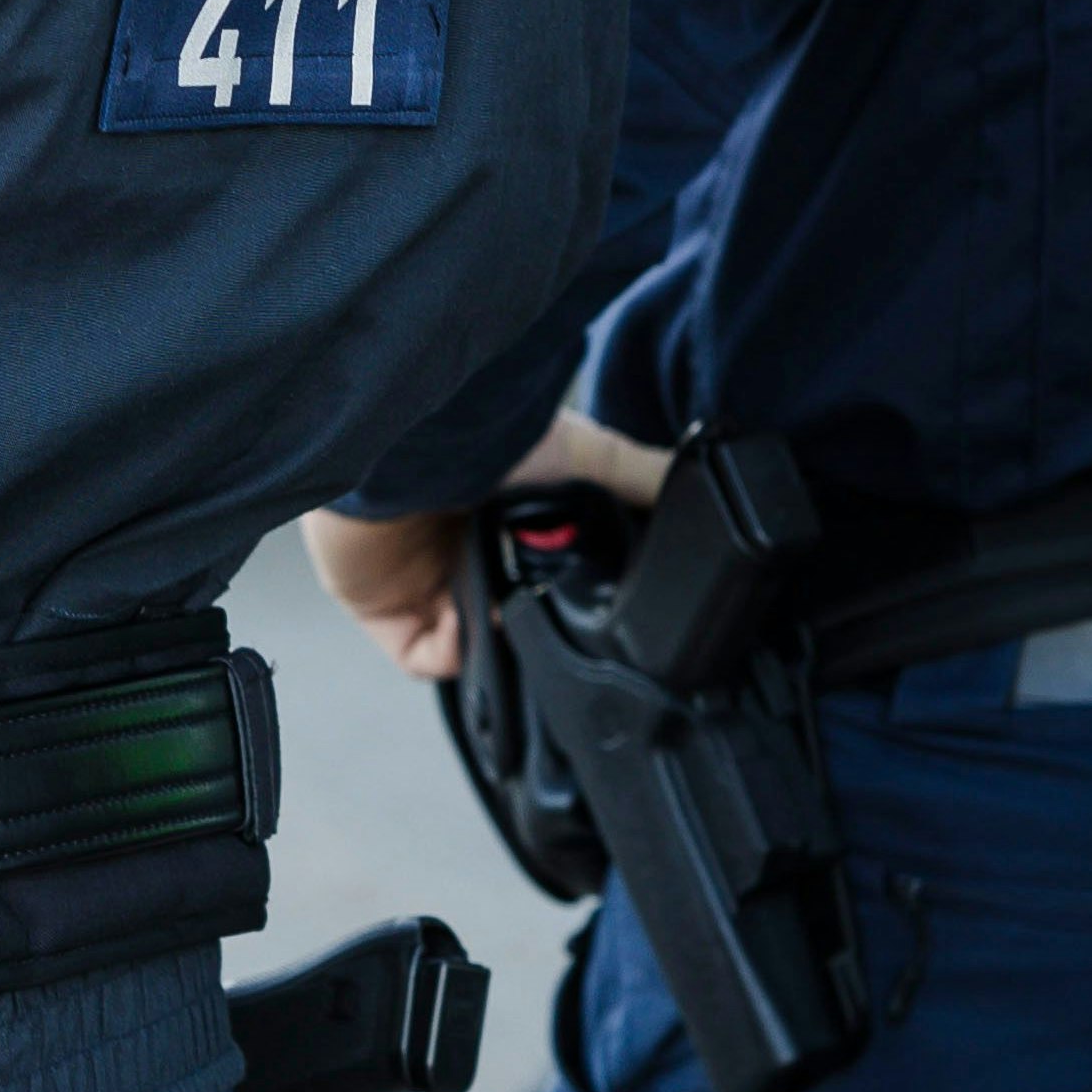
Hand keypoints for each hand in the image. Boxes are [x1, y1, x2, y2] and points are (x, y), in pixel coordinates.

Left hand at [302, 410, 677, 680]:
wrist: (410, 445)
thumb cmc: (492, 434)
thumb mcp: (590, 454)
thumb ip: (643, 480)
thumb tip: (712, 486)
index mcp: (504, 516)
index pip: (542, 574)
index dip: (571, 596)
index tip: (606, 614)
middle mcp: (461, 548)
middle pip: (507, 612)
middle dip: (538, 624)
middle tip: (567, 627)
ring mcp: (419, 579)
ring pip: (471, 641)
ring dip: (502, 644)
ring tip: (524, 627)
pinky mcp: (380, 605)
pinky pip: (423, 658)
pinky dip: (455, 656)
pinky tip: (475, 629)